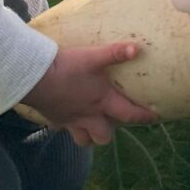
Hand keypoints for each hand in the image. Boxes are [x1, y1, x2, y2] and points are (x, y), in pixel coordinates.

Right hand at [25, 42, 158, 146]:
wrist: (36, 77)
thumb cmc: (68, 68)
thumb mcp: (94, 57)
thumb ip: (115, 53)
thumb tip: (137, 48)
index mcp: (102, 102)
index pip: (129, 114)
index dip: (143, 117)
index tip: (153, 118)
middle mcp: (88, 116)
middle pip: (104, 137)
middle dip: (110, 133)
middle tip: (113, 122)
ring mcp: (70, 121)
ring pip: (83, 140)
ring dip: (89, 136)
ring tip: (92, 125)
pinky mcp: (54, 119)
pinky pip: (62, 129)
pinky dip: (67, 126)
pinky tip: (67, 116)